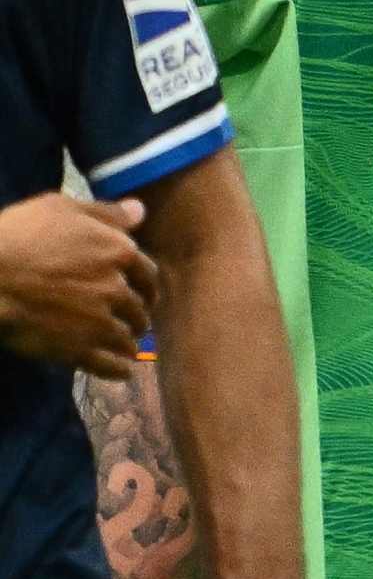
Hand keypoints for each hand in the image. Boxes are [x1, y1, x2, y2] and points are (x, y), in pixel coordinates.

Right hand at [0, 193, 156, 374]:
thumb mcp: (60, 208)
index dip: (145, 283)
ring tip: (125, 345)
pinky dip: (119, 370)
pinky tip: (121, 370)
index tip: (143, 291)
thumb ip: (104, 213)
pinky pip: (111, 366)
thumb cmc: (18, 235)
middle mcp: (117, 289)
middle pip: (140, 308)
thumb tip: (140, 210)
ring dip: (129, 342)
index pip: (148, 273)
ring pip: (129, 339)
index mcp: (118, 253)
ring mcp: (100, 322)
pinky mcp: (79, 350)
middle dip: (138, 314)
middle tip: (135, 320)